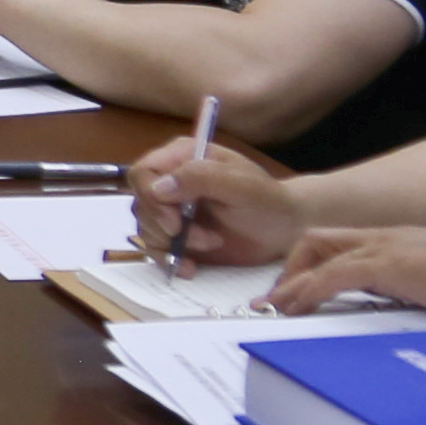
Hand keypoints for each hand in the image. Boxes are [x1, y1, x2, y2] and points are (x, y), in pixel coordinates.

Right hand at [126, 135, 302, 268]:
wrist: (284, 229)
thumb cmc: (268, 200)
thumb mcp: (240, 184)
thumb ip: (201, 178)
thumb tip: (158, 188)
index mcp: (182, 157)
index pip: (143, 173)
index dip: (151, 199)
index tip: (175, 222)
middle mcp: (171, 181)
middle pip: (141, 204)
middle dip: (167, 227)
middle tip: (204, 238)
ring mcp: (172, 209)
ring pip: (146, 228)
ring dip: (174, 244)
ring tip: (212, 244)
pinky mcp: (176, 236)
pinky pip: (156, 249)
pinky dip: (170, 261)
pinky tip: (191, 267)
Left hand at [270, 226, 425, 318]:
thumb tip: (422, 312)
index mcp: (400, 241)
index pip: (342, 242)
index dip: (314, 264)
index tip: (299, 289)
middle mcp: (385, 238)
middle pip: (318, 240)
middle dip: (291, 268)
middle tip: (276, 299)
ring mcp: (384, 248)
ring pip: (317, 254)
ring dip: (290, 283)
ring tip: (273, 309)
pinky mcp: (386, 265)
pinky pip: (332, 276)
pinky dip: (307, 291)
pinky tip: (295, 309)